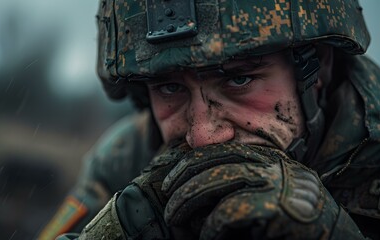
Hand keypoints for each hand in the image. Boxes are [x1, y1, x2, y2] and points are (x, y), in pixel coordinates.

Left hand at [161, 142, 364, 239]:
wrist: (329, 236)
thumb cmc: (287, 219)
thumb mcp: (259, 192)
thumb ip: (235, 183)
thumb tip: (189, 187)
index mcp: (265, 155)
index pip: (217, 151)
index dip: (187, 164)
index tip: (169, 181)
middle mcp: (270, 161)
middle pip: (212, 162)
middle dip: (182, 182)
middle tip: (167, 202)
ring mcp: (274, 180)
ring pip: (215, 182)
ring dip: (187, 201)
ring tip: (174, 218)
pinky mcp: (276, 204)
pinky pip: (229, 212)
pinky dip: (212, 227)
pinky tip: (209, 236)